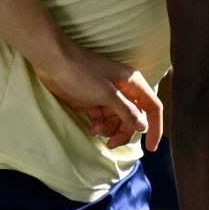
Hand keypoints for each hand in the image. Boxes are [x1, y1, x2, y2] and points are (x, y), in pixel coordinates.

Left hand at [33, 40, 162, 148]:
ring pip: (118, 121)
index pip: (152, 107)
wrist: (53, 62)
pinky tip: (92, 128)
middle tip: (111, 144)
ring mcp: (109, 96)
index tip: (151, 147)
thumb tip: (143, 127)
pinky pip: (105, 119)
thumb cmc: (82, 73)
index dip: (155, 127)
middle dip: (124, 132)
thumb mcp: (106, 94)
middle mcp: (124, 90)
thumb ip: (126, 111)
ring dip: (110, 129)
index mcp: (133, 83)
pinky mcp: (94, 101)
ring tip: (95, 130)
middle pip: (134, 118)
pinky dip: (101, 126)